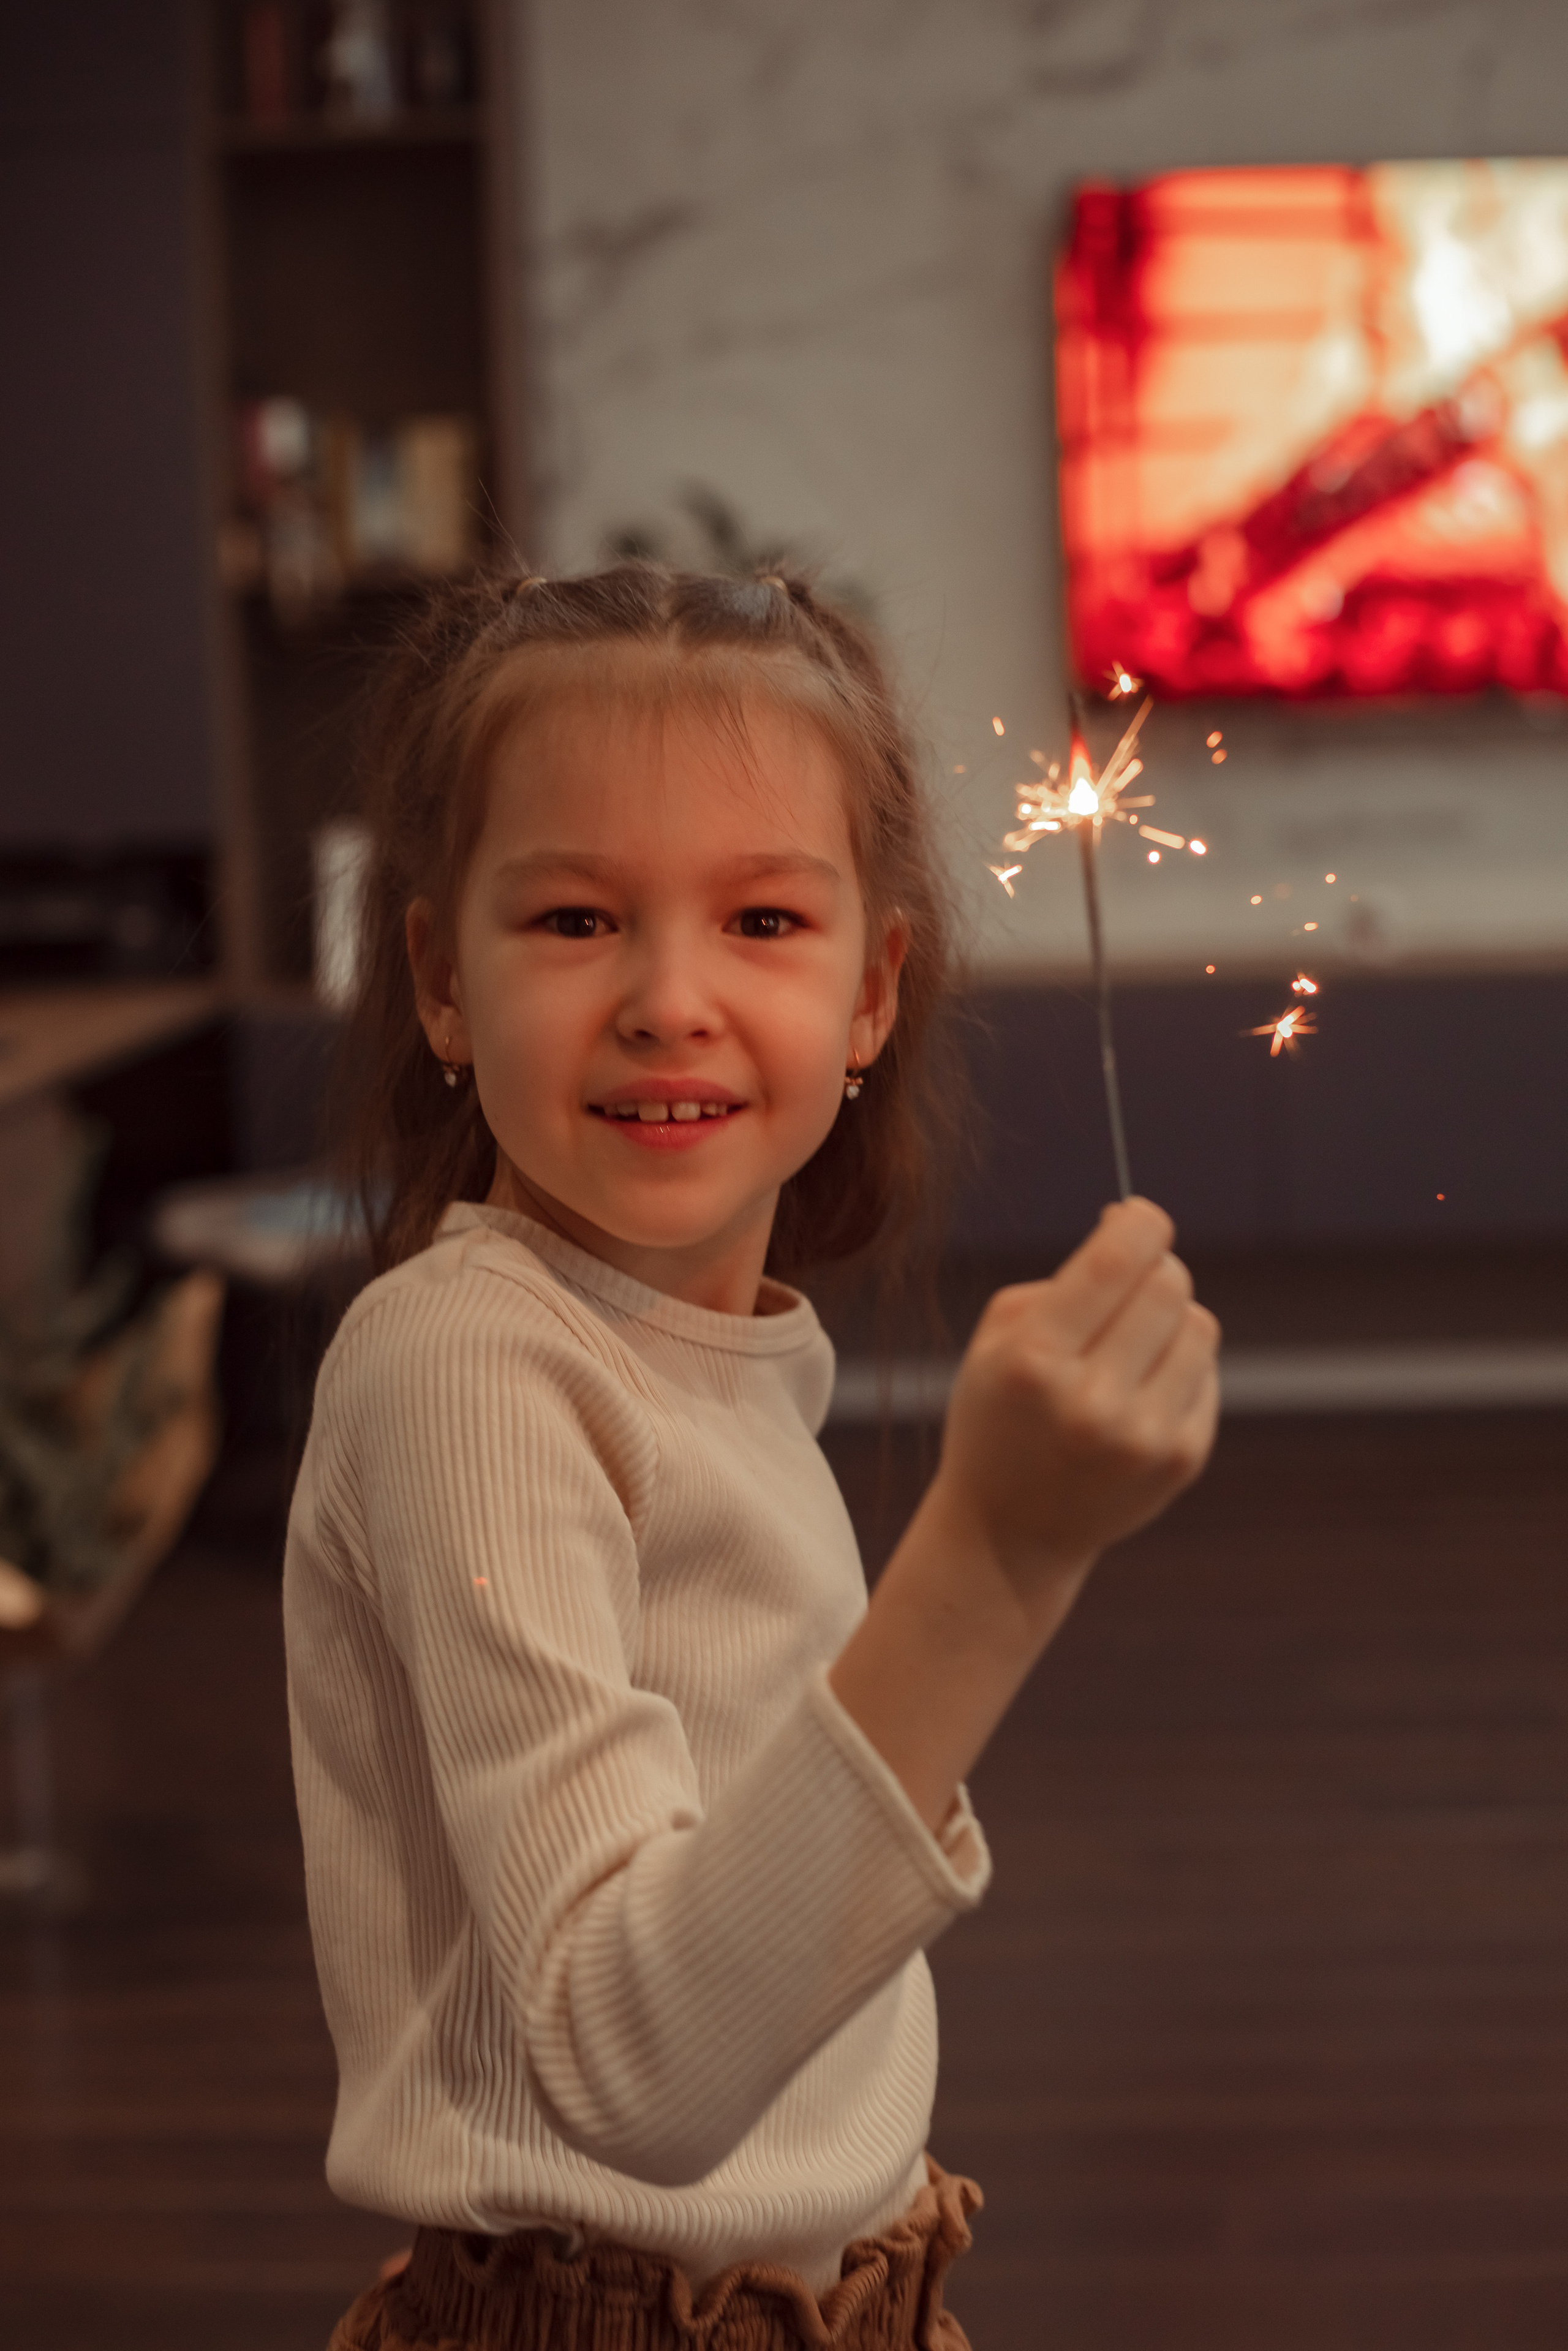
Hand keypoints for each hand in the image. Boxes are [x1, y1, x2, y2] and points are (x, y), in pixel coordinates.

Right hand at [930, 1197, 1219, 1631]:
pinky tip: (1141, 1390)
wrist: (1011, 1531)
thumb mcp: (1001, 1340)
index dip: (1140, 1221)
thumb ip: (1067, 1276)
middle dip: (1155, 1268)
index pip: (1115, 1260)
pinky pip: (1207, 1370)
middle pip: (1168, 1284)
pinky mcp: (1182, 1459)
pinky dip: (1181, 1364)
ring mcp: (1144, 1437)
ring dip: (1171, 1317)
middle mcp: (1093, 1402)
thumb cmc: (1003, 1412)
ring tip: (1132, 1343)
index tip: (1139, 1215)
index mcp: (1035, 1361)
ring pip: (1199, 1324)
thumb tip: (1137, 1221)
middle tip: (1132, 1280)